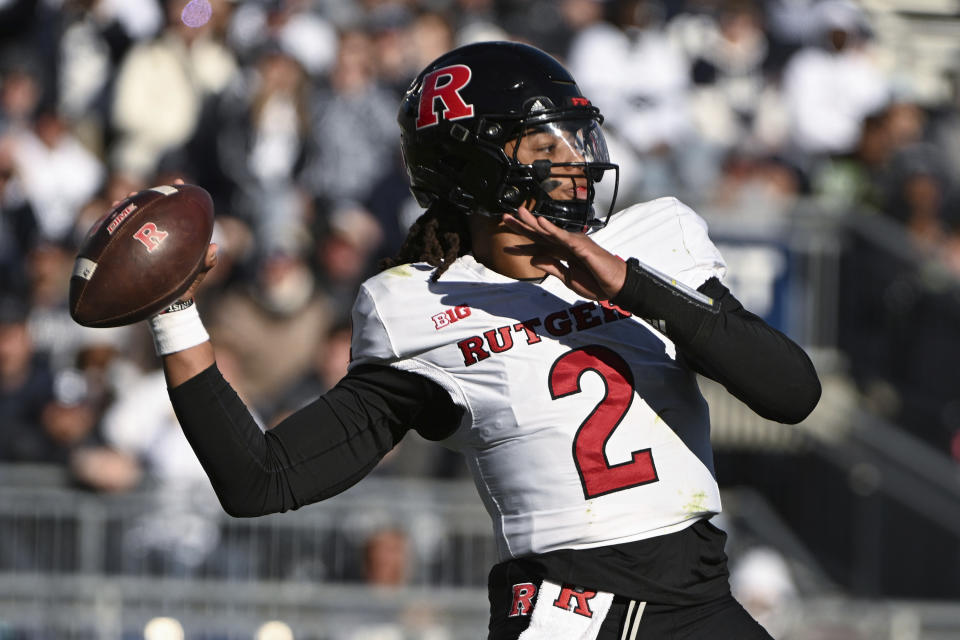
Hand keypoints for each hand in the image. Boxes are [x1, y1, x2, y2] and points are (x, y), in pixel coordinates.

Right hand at [112, 179, 217, 302]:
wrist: (168, 307)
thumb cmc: (184, 289)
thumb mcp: (195, 276)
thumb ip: (206, 263)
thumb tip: (215, 247)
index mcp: (176, 238)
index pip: (176, 212)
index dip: (176, 195)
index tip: (178, 182)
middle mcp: (158, 237)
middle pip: (150, 211)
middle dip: (143, 199)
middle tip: (134, 194)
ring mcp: (143, 245)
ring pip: (133, 222)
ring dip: (125, 211)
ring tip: (119, 203)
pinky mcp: (131, 255)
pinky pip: (121, 240)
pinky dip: (114, 230)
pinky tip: (105, 222)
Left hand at [502, 205, 625, 300]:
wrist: (615, 286)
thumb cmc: (596, 282)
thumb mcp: (568, 279)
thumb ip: (552, 267)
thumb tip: (533, 258)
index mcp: (563, 253)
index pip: (539, 247)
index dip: (522, 247)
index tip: (506, 248)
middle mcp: (566, 245)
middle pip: (541, 234)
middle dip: (523, 226)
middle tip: (505, 217)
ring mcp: (573, 243)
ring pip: (550, 231)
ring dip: (534, 222)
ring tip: (519, 213)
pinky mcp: (581, 246)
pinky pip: (563, 237)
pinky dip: (551, 229)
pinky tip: (540, 222)